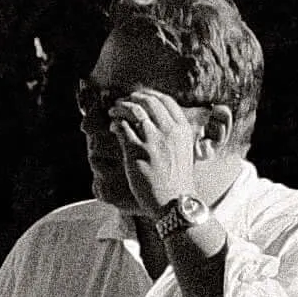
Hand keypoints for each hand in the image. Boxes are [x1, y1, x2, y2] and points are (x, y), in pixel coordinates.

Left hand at [92, 87, 216, 222]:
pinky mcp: (137, 151)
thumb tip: (158, 121)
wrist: (175, 202)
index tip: (138, 97)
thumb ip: (174, 134)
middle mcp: (170, 131)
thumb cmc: (178, 179)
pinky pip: (122, 128)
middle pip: (148, 102)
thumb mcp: (184, 151)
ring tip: (113, 112)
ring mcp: (153, 140)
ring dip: (121, 108)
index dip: (149, 95)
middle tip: (122, 102)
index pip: (165, 100)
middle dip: (132, 98)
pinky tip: (113, 127)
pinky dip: (115, 123)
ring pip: (134, 111)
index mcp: (183, 129)